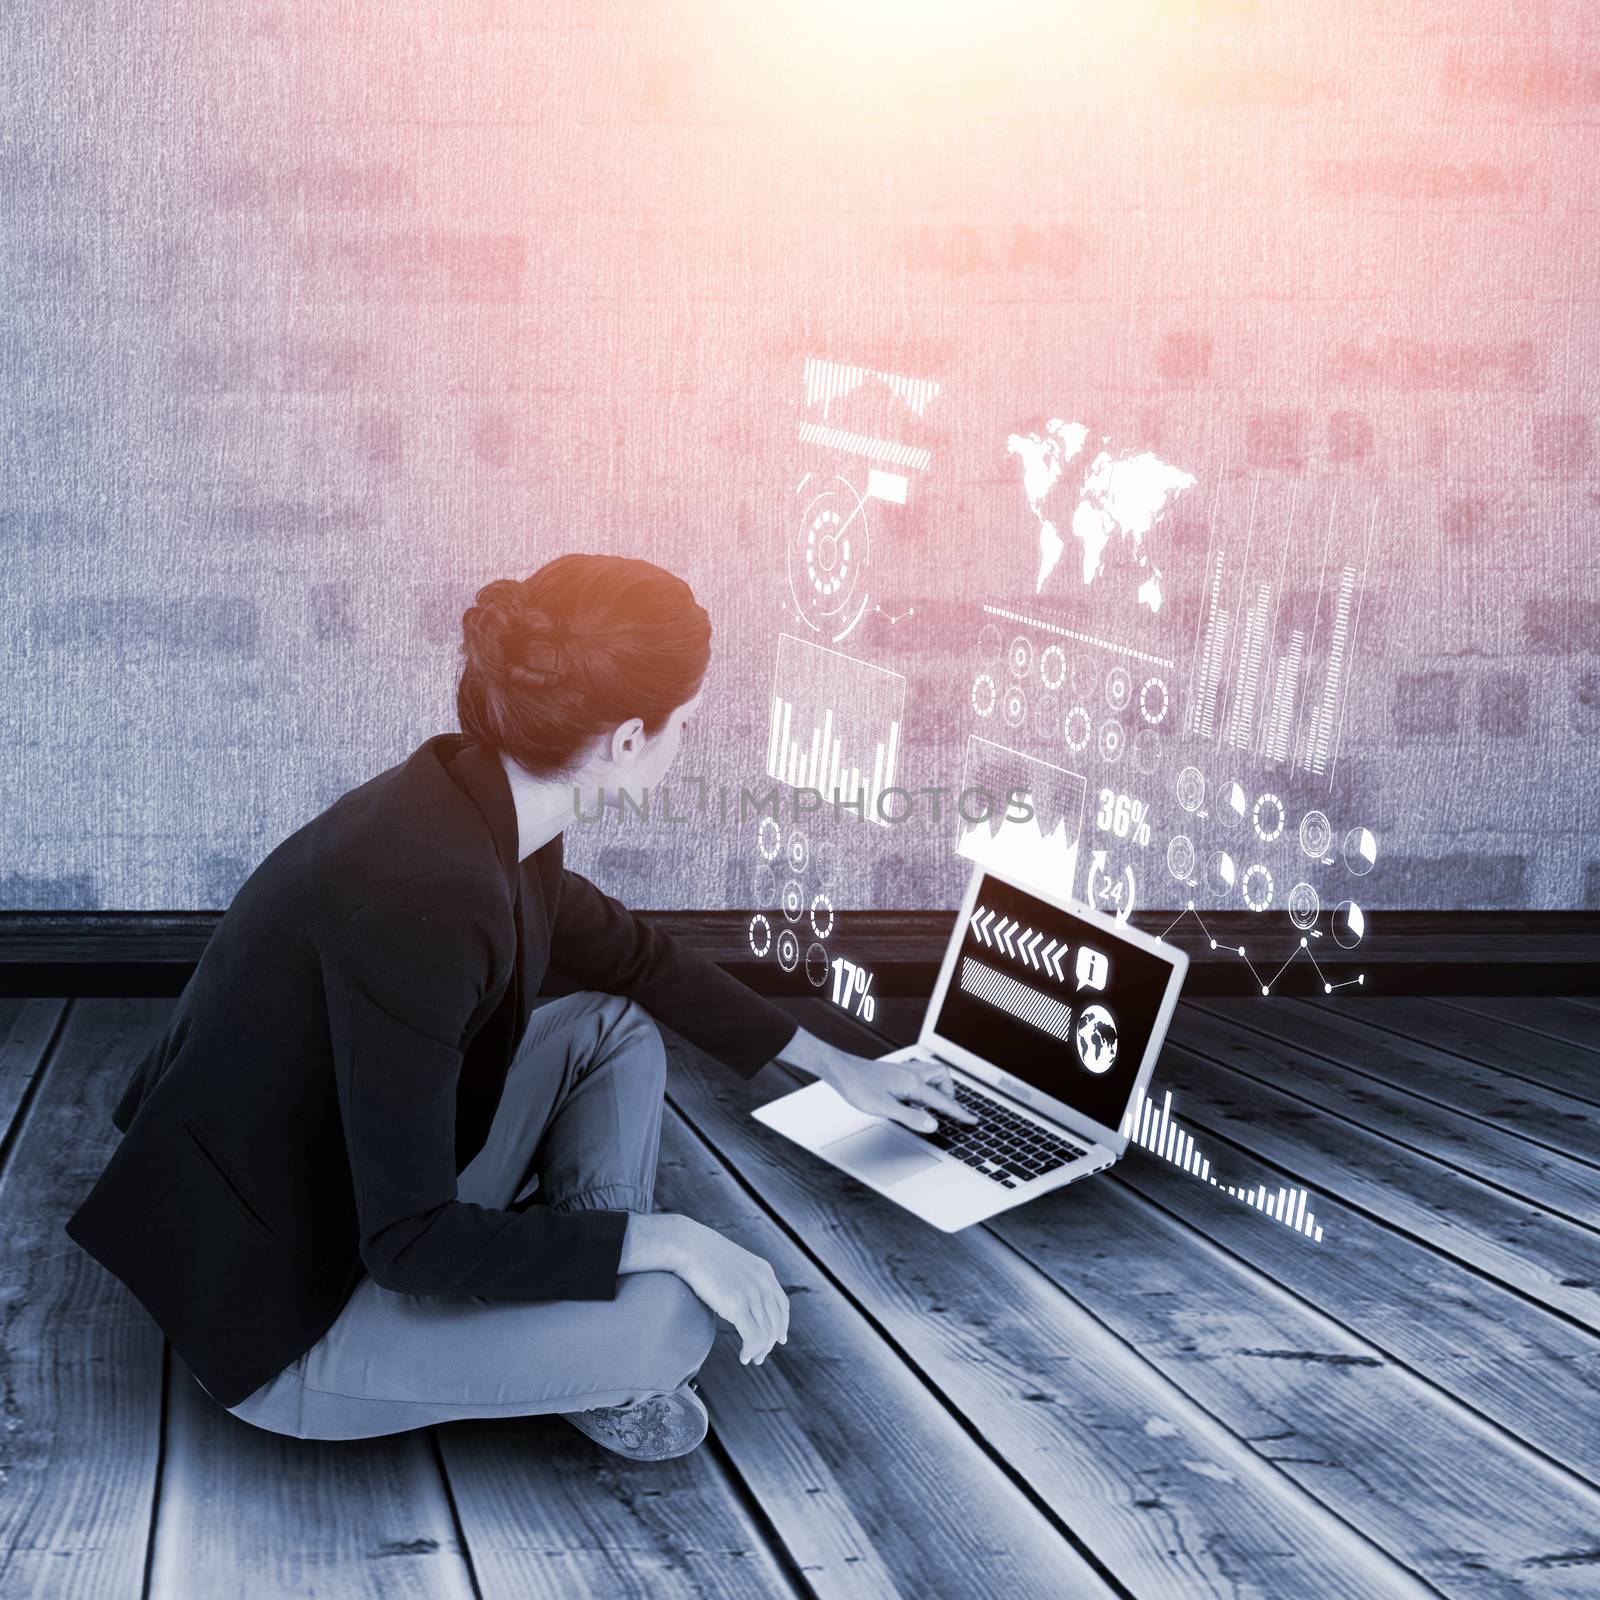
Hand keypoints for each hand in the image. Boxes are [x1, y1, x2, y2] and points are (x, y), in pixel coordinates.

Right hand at [620, 1213, 787, 1364]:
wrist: (688, 1246)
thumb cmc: (702, 1256)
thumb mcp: (732, 1265)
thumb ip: (741, 1280)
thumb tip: (737, 1300)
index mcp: (764, 1272)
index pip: (783, 1304)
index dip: (783, 1324)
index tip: (780, 1339)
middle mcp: (763, 1283)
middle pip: (777, 1322)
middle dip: (770, 1343)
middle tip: (759, 1356)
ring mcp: (752, 1293)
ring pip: (767, 1333)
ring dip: (760, 1350)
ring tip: (750, 1358)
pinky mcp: (738, 1305)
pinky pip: (754, 1336)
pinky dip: (751, 1350)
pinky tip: (743, 1356)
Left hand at [778, 1026, 977, 1134]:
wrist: (839, 1069)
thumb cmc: (858, 1086)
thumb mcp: (885, 1108)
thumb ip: (911, 1117)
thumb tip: (934, 1125)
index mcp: (913, 1084)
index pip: (943, 1101)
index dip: (959, 1112)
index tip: (972, 1120)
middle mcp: (911, 1074)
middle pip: (943, 1078)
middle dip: (950, 1094)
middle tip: (947, 1111)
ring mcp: (902, 1071)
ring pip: (931, 1074)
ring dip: (937, 1088)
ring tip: (930, 1106)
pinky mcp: (894, 1073)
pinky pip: (918, 1076)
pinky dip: (923, 1087)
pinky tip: (913, 1098)